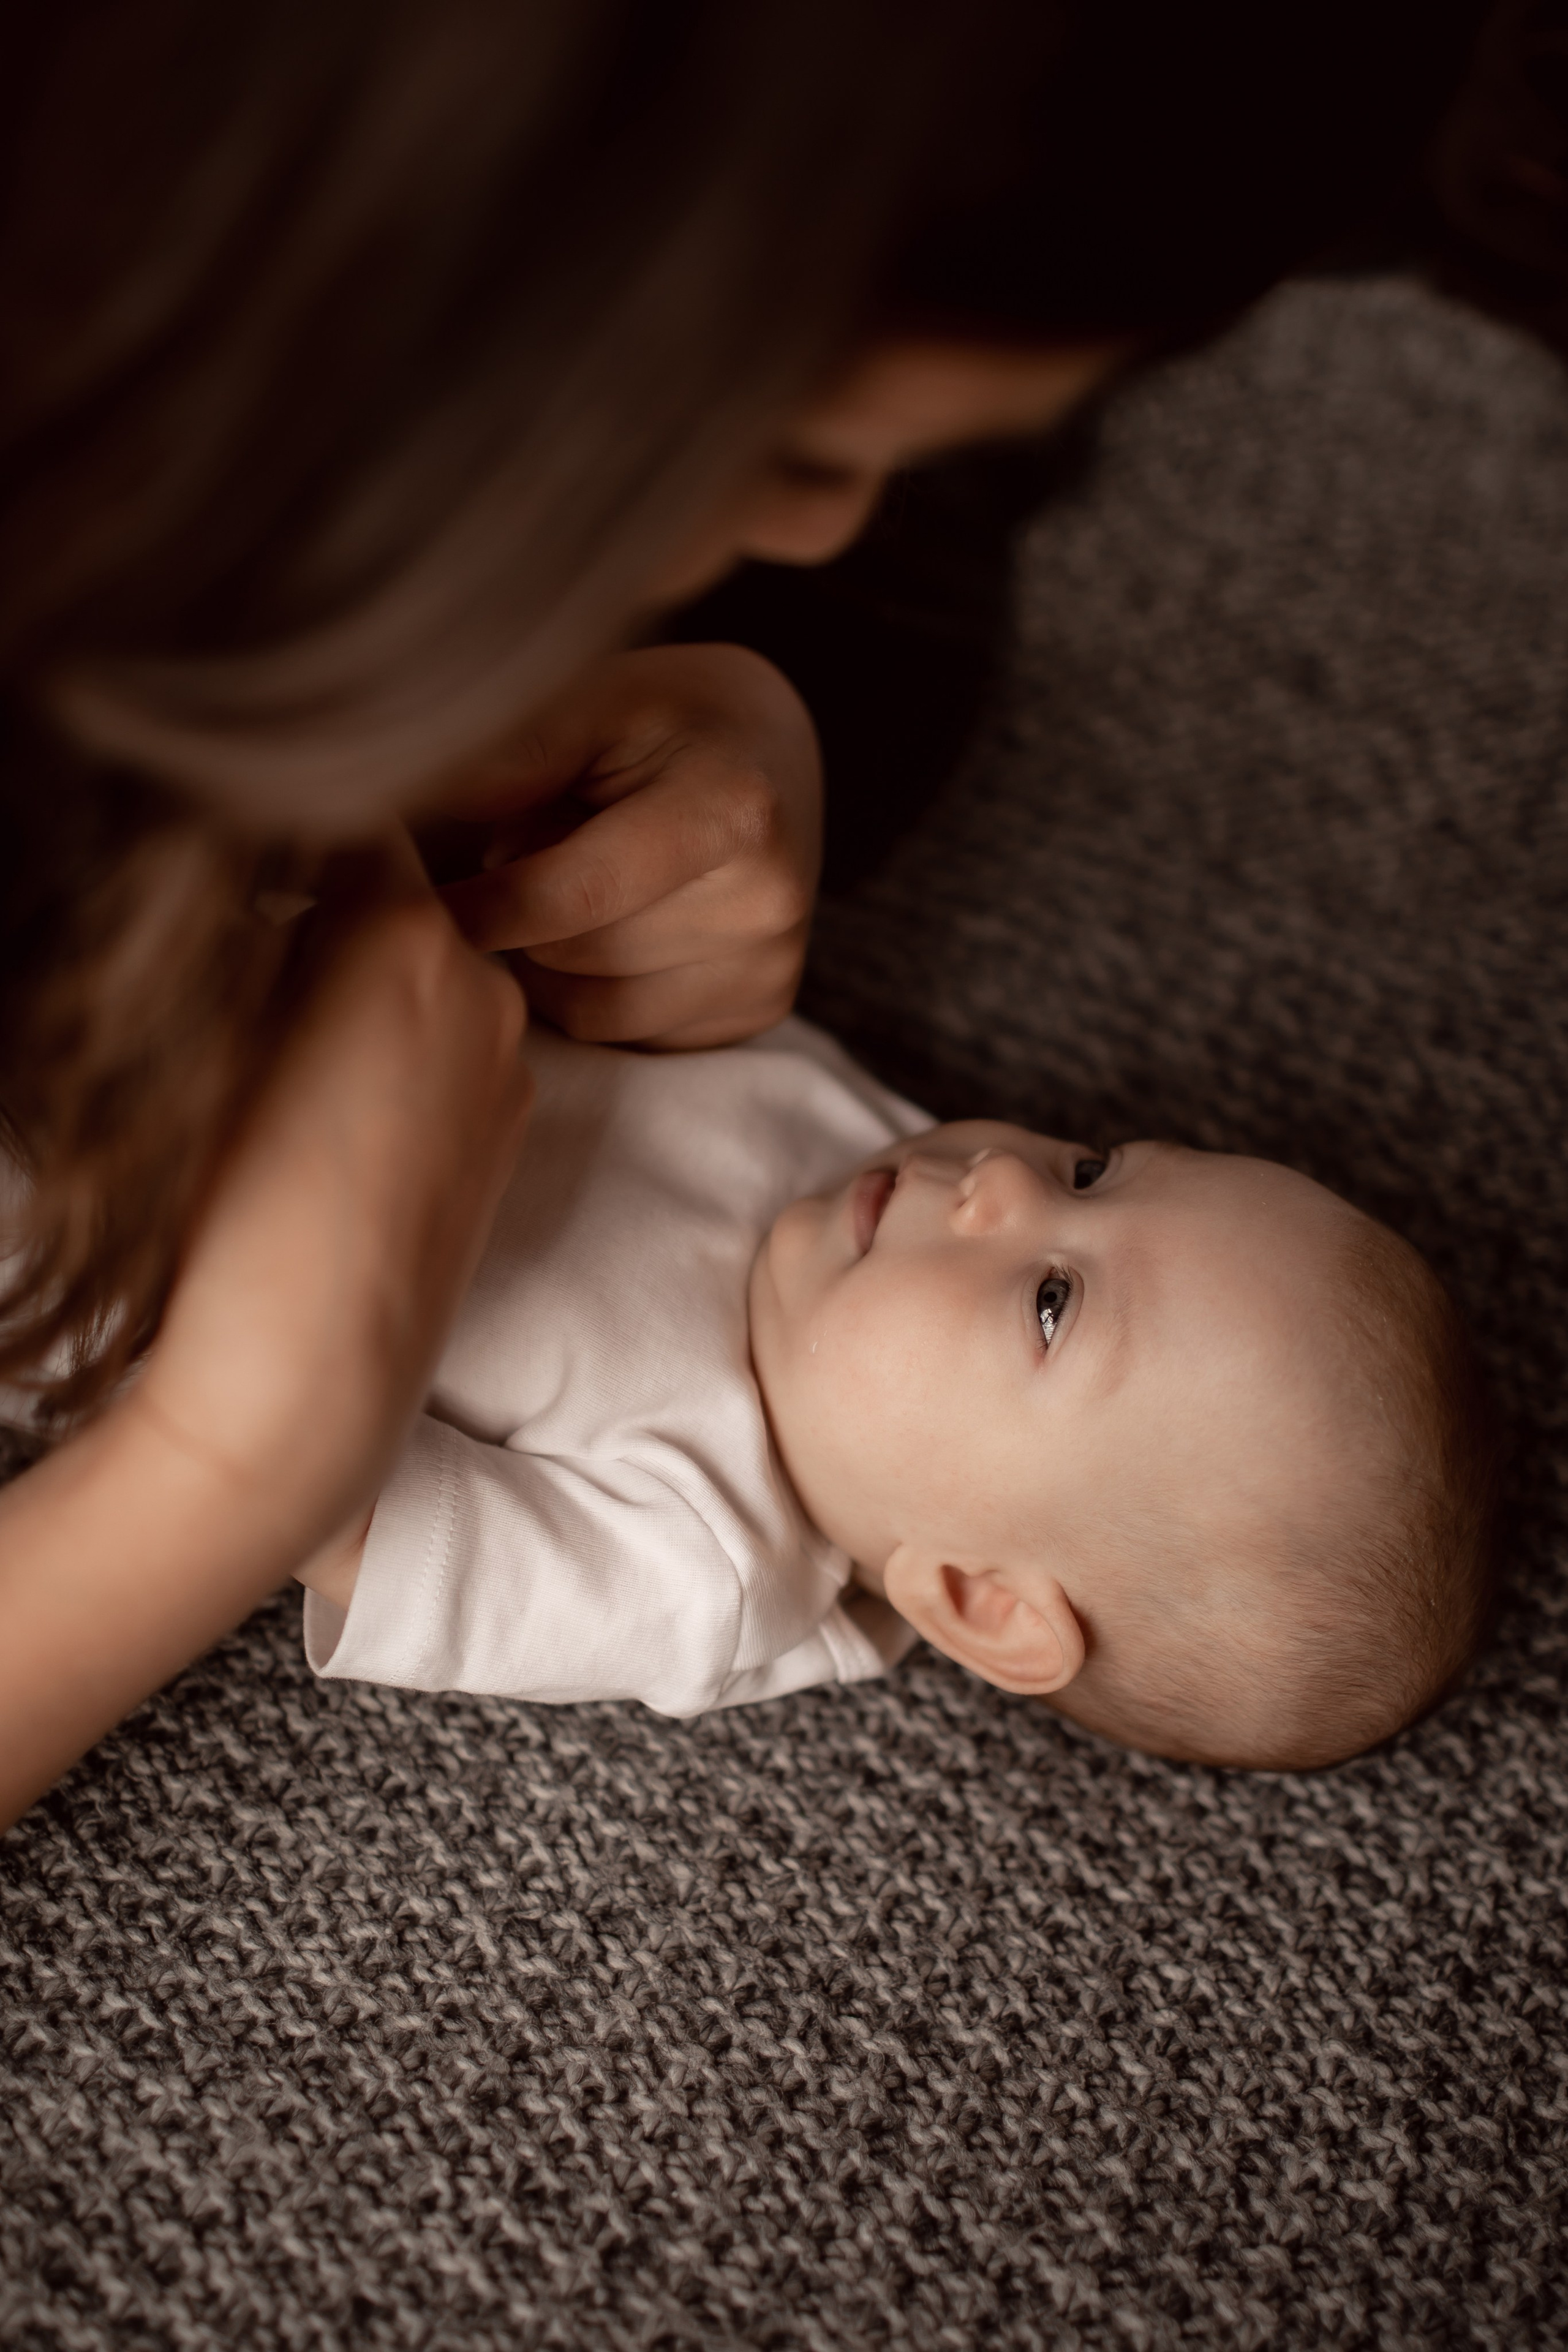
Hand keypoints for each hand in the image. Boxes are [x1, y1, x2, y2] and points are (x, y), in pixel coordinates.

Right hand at [139, 834, 531, 1552]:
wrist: (312, 1369)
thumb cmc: (234, 1197)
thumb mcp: (215, 1027)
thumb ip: (259, 929)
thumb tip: (274, 894)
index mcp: (403, 930)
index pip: (356, 813)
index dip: (295, 821)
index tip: (254, 844)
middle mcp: (481, 979)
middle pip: (401, 895)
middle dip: (331, 908)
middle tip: (258, 952)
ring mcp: (509, 1057)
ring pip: (430, 975)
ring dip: (366, 983)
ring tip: (290, 1051)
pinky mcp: (512, 1126)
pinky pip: (452, 1047)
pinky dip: (400, 1051)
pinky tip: (337, 1112)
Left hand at [439, 644, 821, 1048]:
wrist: (770, 751)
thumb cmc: (667, 717)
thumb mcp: (596, 699)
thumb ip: (515, 754)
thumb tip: (411, 800)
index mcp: (732, 811)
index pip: (577, 893)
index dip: (483, 906)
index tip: (416, 902)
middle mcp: (767, 902)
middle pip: (576, 955)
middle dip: (520, 914)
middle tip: (528, 846)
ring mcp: (769, 967)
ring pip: (591, 1009)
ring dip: (544, 960)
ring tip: (568, 884)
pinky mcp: (758, 1013)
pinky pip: (625, 1035)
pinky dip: (586, 992)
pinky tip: (604, 928)